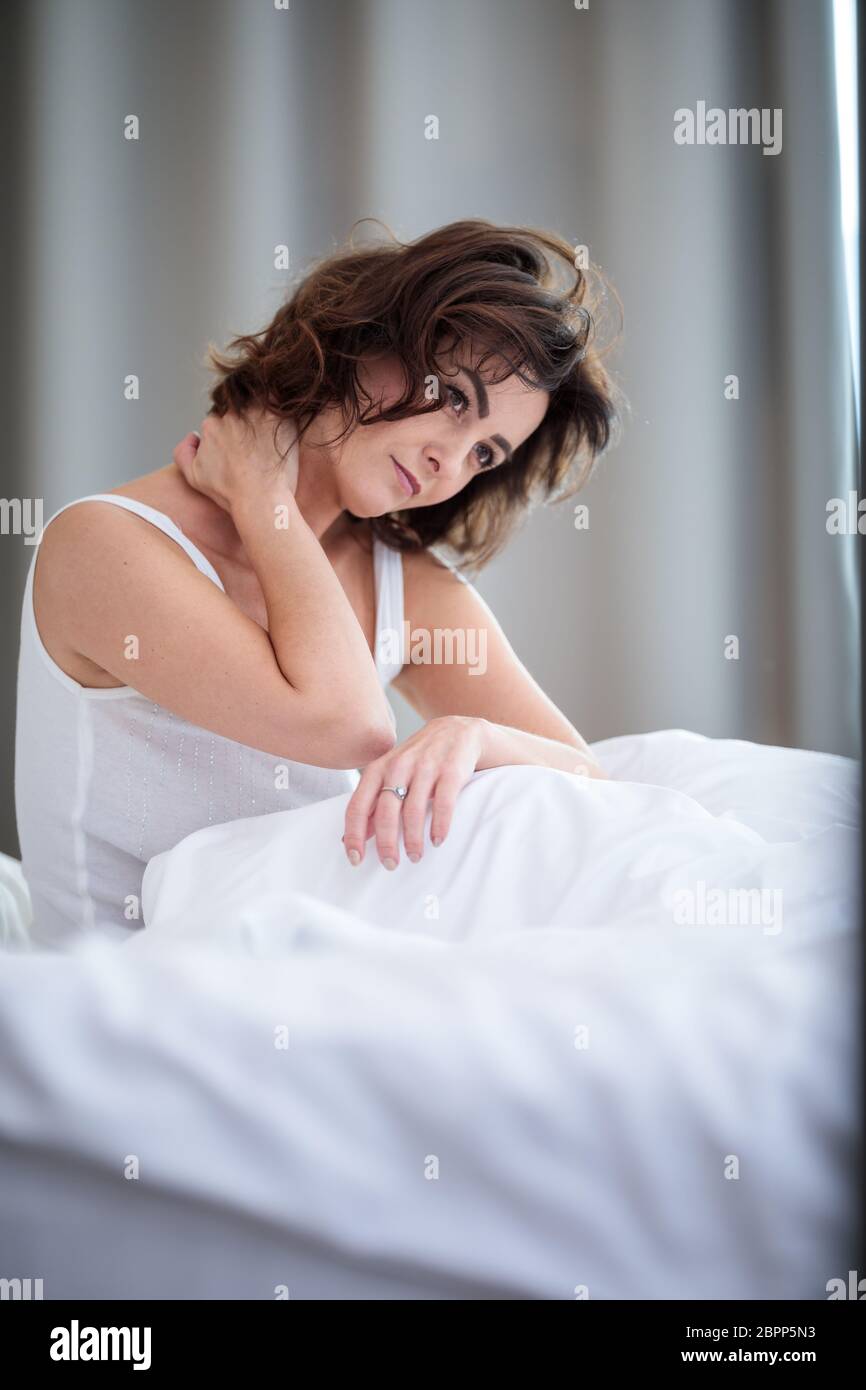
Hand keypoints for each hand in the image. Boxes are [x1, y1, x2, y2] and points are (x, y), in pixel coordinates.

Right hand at [172, 409, 298, 513]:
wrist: (260, 499)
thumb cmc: (230, 494)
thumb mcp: (194, 477)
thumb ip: (183, 453)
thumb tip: (193, 435)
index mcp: (211, 426)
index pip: (222, 421)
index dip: (234, 435)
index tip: (244, 449)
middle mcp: (229, 415)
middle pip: (239, 412)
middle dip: (248, 424)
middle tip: (261, 444)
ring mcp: (253, 413)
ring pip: (258, 404)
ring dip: (264, 416)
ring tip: (273, 437)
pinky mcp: (276, 415)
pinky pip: (278, 400)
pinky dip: (280, 408)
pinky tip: (284, 425)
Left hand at [343, 715, 484, 868]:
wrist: (459, 730)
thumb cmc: (421, 758)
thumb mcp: (392, 774)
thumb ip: (374, 803)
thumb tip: (354, 838)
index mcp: (378, 768)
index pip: (358, 806)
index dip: (354, 835)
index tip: (355, 859)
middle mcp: (399, 766)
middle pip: (386, 812)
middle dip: (386, 843)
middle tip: (390, 864)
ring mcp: (426, 767)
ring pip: (413, 811)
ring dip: (413, 839)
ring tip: (415, 856)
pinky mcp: (451, 770)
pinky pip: (443, 804)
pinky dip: (440, 826)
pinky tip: (437, 841)